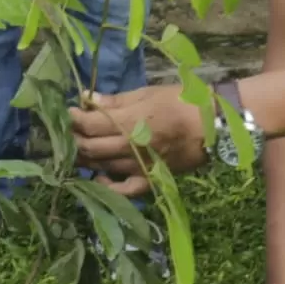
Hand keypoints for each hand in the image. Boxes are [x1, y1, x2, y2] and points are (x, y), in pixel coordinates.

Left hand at [69, 85, 210, 193]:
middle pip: (90, 148)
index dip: (74, 118)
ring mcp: (139, 166)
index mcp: (129, 122)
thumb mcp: (147, 93)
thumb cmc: (182, 102)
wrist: (214, 125)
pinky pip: (124, 190)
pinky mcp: (151, 179)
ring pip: (102, 167)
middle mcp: (130, 147)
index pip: (90, 124)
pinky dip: (108, 186)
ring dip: (86, 159)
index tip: (70, 112)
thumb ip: (116, 100)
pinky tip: (100, 177)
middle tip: (71, 130)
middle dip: (75, 138)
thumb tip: (88, 99)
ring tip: (80, 147)